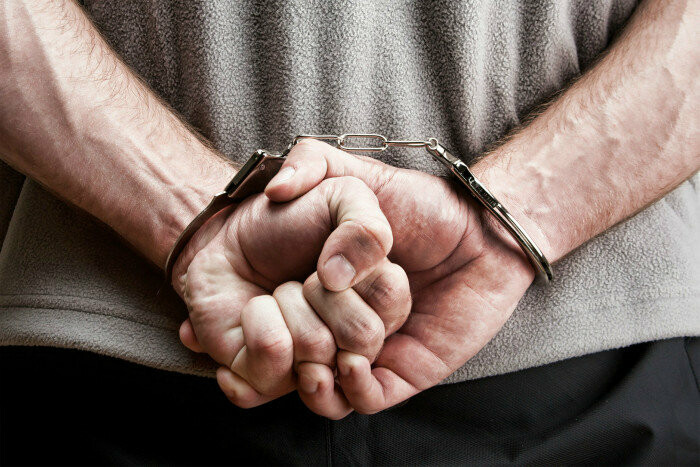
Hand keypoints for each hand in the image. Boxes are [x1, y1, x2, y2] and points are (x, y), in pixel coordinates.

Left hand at [171, 176, 409, 400]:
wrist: (228, 236)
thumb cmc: (287, 218)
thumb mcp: (341, 197)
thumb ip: (367, 227)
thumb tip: (337, 279)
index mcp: (376, 301)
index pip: (392, 304)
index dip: (362, 279)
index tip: (334, 265)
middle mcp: (350, 339)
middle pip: (363, 338)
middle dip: (323, 295)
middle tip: (303, 279)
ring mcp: (311, 363)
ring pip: (317, 353)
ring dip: (287, 305)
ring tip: (277, 293)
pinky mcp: (267, 380)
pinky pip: (272, 370)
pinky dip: (258, 327)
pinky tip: (253, 314)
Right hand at [263, 139, 543, 417]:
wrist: (482, 230)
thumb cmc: (422, 203)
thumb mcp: (358, 175)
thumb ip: (311, 163)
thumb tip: (275, 190)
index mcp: (325, 286)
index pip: (279, 316)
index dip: (262, 318)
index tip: (259, 302)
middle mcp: (343, 319)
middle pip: (300, 352)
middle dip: (296, 342)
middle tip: (307, 318)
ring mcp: (372, 349)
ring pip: (326, 387)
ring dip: (314, 377)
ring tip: (316, 355)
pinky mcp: (404, 372)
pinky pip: (366, 399)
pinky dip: (352, 388)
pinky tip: (354, 360)